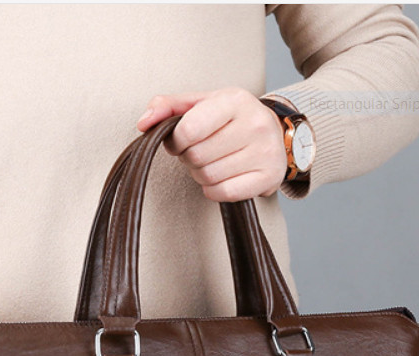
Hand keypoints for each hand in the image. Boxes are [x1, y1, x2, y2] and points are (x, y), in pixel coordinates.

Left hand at [136, 87, 286, 201]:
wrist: (274, 133)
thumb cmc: (230, 119)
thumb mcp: (202, 103)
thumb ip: (168, 106)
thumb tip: (143, 122)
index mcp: (235, 100)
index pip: (189, 130)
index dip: (175, 141)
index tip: (179, 141)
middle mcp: (255, 124)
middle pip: (196, 156)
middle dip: (188, 158)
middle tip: (198, 152)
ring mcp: (265, 152)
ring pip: (208, 176)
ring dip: (200, 174)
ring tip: (211, 162)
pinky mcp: (269, 177)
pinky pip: (223, 193)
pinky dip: (213, 190)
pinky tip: (221, 176)